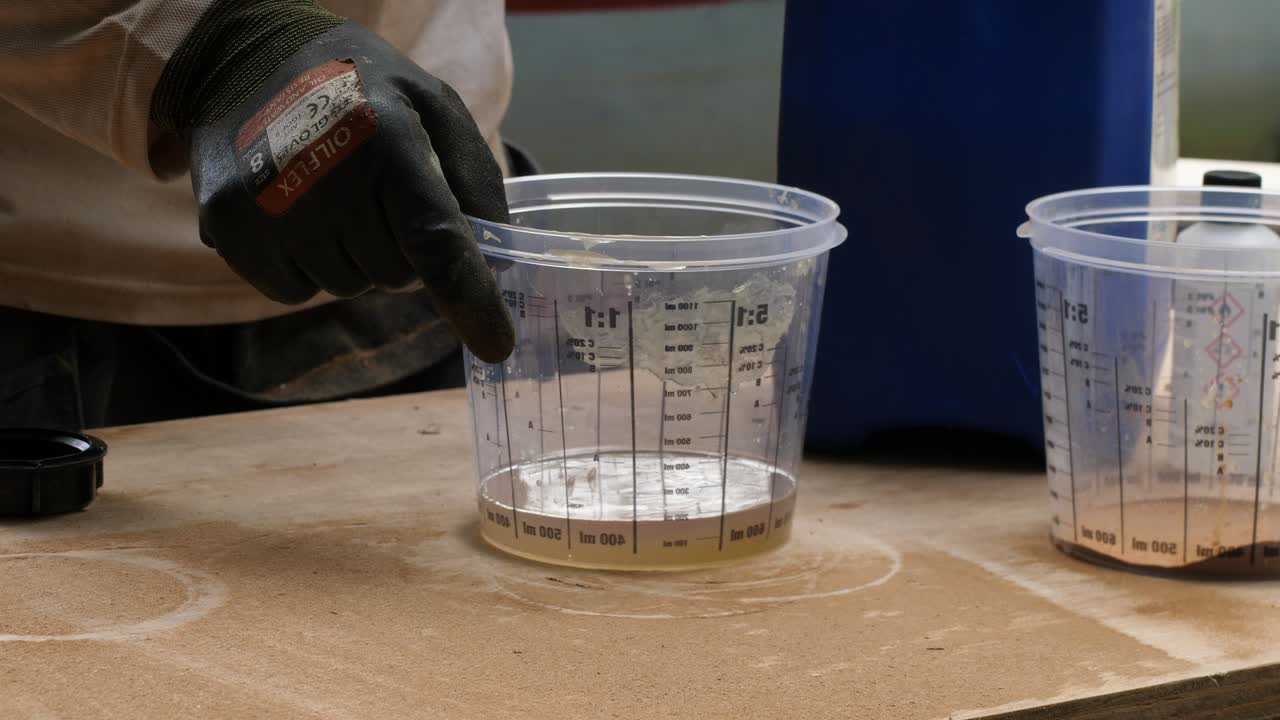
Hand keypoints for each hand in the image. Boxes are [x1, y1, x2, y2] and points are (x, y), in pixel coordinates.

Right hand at [152, 2, 514, 361]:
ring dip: (354, 258)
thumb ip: (475, 179)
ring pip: (349, 288)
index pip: (436, 238)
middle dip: (403, 251)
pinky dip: (306, 266)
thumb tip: (500, 265)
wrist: (244, 61)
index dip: (471, 299)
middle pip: (397, 276)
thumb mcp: (431, 103)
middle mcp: (323, 177)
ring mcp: (268, 208)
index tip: (497, 345)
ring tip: (332, 194)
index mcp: (385, 139)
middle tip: (378, 194)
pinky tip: (296, 213)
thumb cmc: (358, 87)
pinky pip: (295, 293)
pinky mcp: (227, 229)